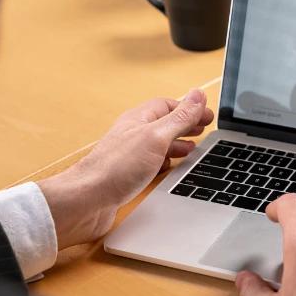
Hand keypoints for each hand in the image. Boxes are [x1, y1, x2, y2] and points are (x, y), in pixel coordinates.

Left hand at [38, 89, 213, 247]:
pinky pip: (152, 163)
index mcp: (139, 120)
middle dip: (185, 125)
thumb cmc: (116, 168)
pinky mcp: (128, 176)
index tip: (207, 114)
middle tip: (204, 129)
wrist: (87, 201)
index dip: (189, 108)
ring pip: (158, 144)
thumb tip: (198, 95)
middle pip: (164, 123)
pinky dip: (166, 162)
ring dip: (177, 143)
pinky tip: (170, 169)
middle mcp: (134, 135)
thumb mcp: (157, 137)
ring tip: (192, 148)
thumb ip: (179, 117)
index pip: (168, 105)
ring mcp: (130, 156)